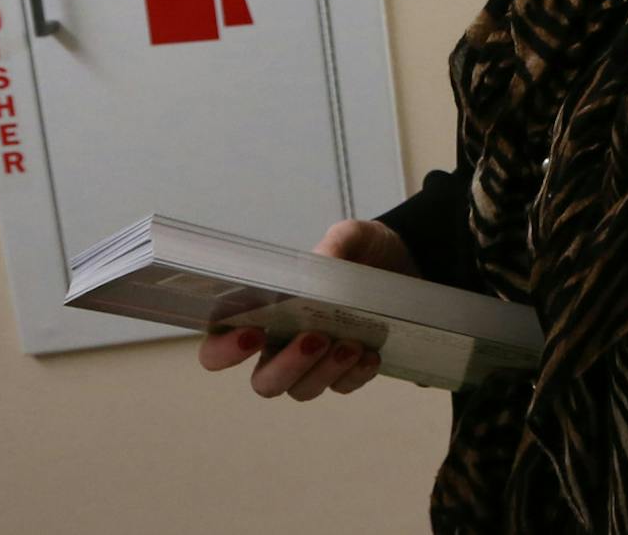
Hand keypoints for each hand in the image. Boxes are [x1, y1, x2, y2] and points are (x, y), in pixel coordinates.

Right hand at [196, 218, 417, 399]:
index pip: (220, 344)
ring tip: (351, 344)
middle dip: (286, 367)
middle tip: (315, 338)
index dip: (224, 350)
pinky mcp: (348, 370)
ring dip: (324, 372)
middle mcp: (282, 346)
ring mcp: (316, 363)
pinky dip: (355, 376)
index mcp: (264, 313)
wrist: (407, 262)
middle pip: (264, 382)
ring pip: (303, 390)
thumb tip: (323, 263)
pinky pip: (343, 387)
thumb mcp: (352, 237)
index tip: (252, 335)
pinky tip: (370, 355)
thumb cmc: (363, 250)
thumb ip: (335, 244)